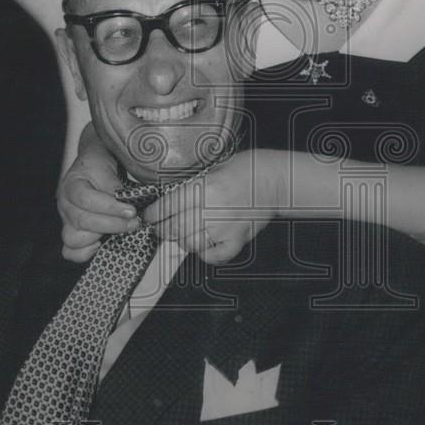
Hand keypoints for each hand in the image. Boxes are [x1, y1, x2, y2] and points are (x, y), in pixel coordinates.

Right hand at [58, 154, 139, 262]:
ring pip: (73, 239)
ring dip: (99, 238)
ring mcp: (67, 222)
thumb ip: (113, 186)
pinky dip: (85, 253)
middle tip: (134, 222)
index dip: (110, 208)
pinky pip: (70, 252)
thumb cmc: (99, 166)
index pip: (86, 199)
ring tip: (119, 231)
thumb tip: (123, 202)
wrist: (92, 165)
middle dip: (112, 224)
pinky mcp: (73, 234)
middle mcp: (65, 205)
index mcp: (71, 186)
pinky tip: (101, 244)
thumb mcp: (106, 167)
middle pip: (82, 221)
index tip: (131, 210)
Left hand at [145, 150, 284, 262]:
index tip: (149, 216)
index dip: (153, 214)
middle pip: (174, 228)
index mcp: (204, 188)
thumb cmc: (247, 169)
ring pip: (190, 244)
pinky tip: (204, 246)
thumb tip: (170, 199)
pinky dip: (205, 254)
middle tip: (160, 227)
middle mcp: (212, 210)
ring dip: (182, 241)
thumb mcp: (214, 168)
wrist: (275, 179)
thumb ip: (193, 185)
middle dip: (162, 229)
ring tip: (182, 234)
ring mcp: (225, 228)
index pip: (167, 207)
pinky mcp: (238, 239)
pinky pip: (214, 255)